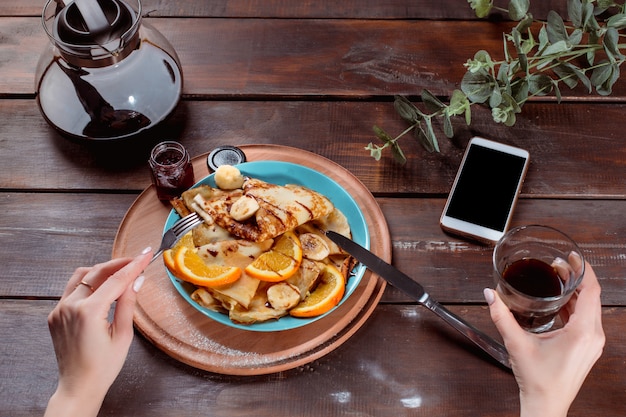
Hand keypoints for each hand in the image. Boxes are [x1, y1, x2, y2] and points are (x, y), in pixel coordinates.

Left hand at [44, 247, 152, 416]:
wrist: (79, 386)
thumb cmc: (103, 366)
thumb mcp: (123, 335)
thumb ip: (128, 303)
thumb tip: (136, 280)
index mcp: (89, 312)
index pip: (116, 280)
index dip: (134, 265)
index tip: (147, 254)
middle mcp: (70, 307)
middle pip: (97, 272)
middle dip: (118, 264)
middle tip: (137, 261)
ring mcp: (59, 310)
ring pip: (81, 276)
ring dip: (101, 271)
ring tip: (120, 272)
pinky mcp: (55, 314)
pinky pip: (71, 290)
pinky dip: (88, 284)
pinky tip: (101, 288)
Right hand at [484, 260, 604, 416]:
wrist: (546, 405)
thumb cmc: (538, 381)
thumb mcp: (517, 343)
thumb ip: (501, 316)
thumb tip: (491, 295)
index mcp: (582, 332)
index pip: (592, 291)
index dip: (584, 270)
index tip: (573, 257)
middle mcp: (593, 336)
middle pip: (592, 296)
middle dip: (576, 277)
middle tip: (558, 265)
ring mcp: (592, 343)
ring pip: (590, 307)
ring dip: (576, 291)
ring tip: (558, 278)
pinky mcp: (587, 347)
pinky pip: (586, 319)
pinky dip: (575, 305)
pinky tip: (559, 301)